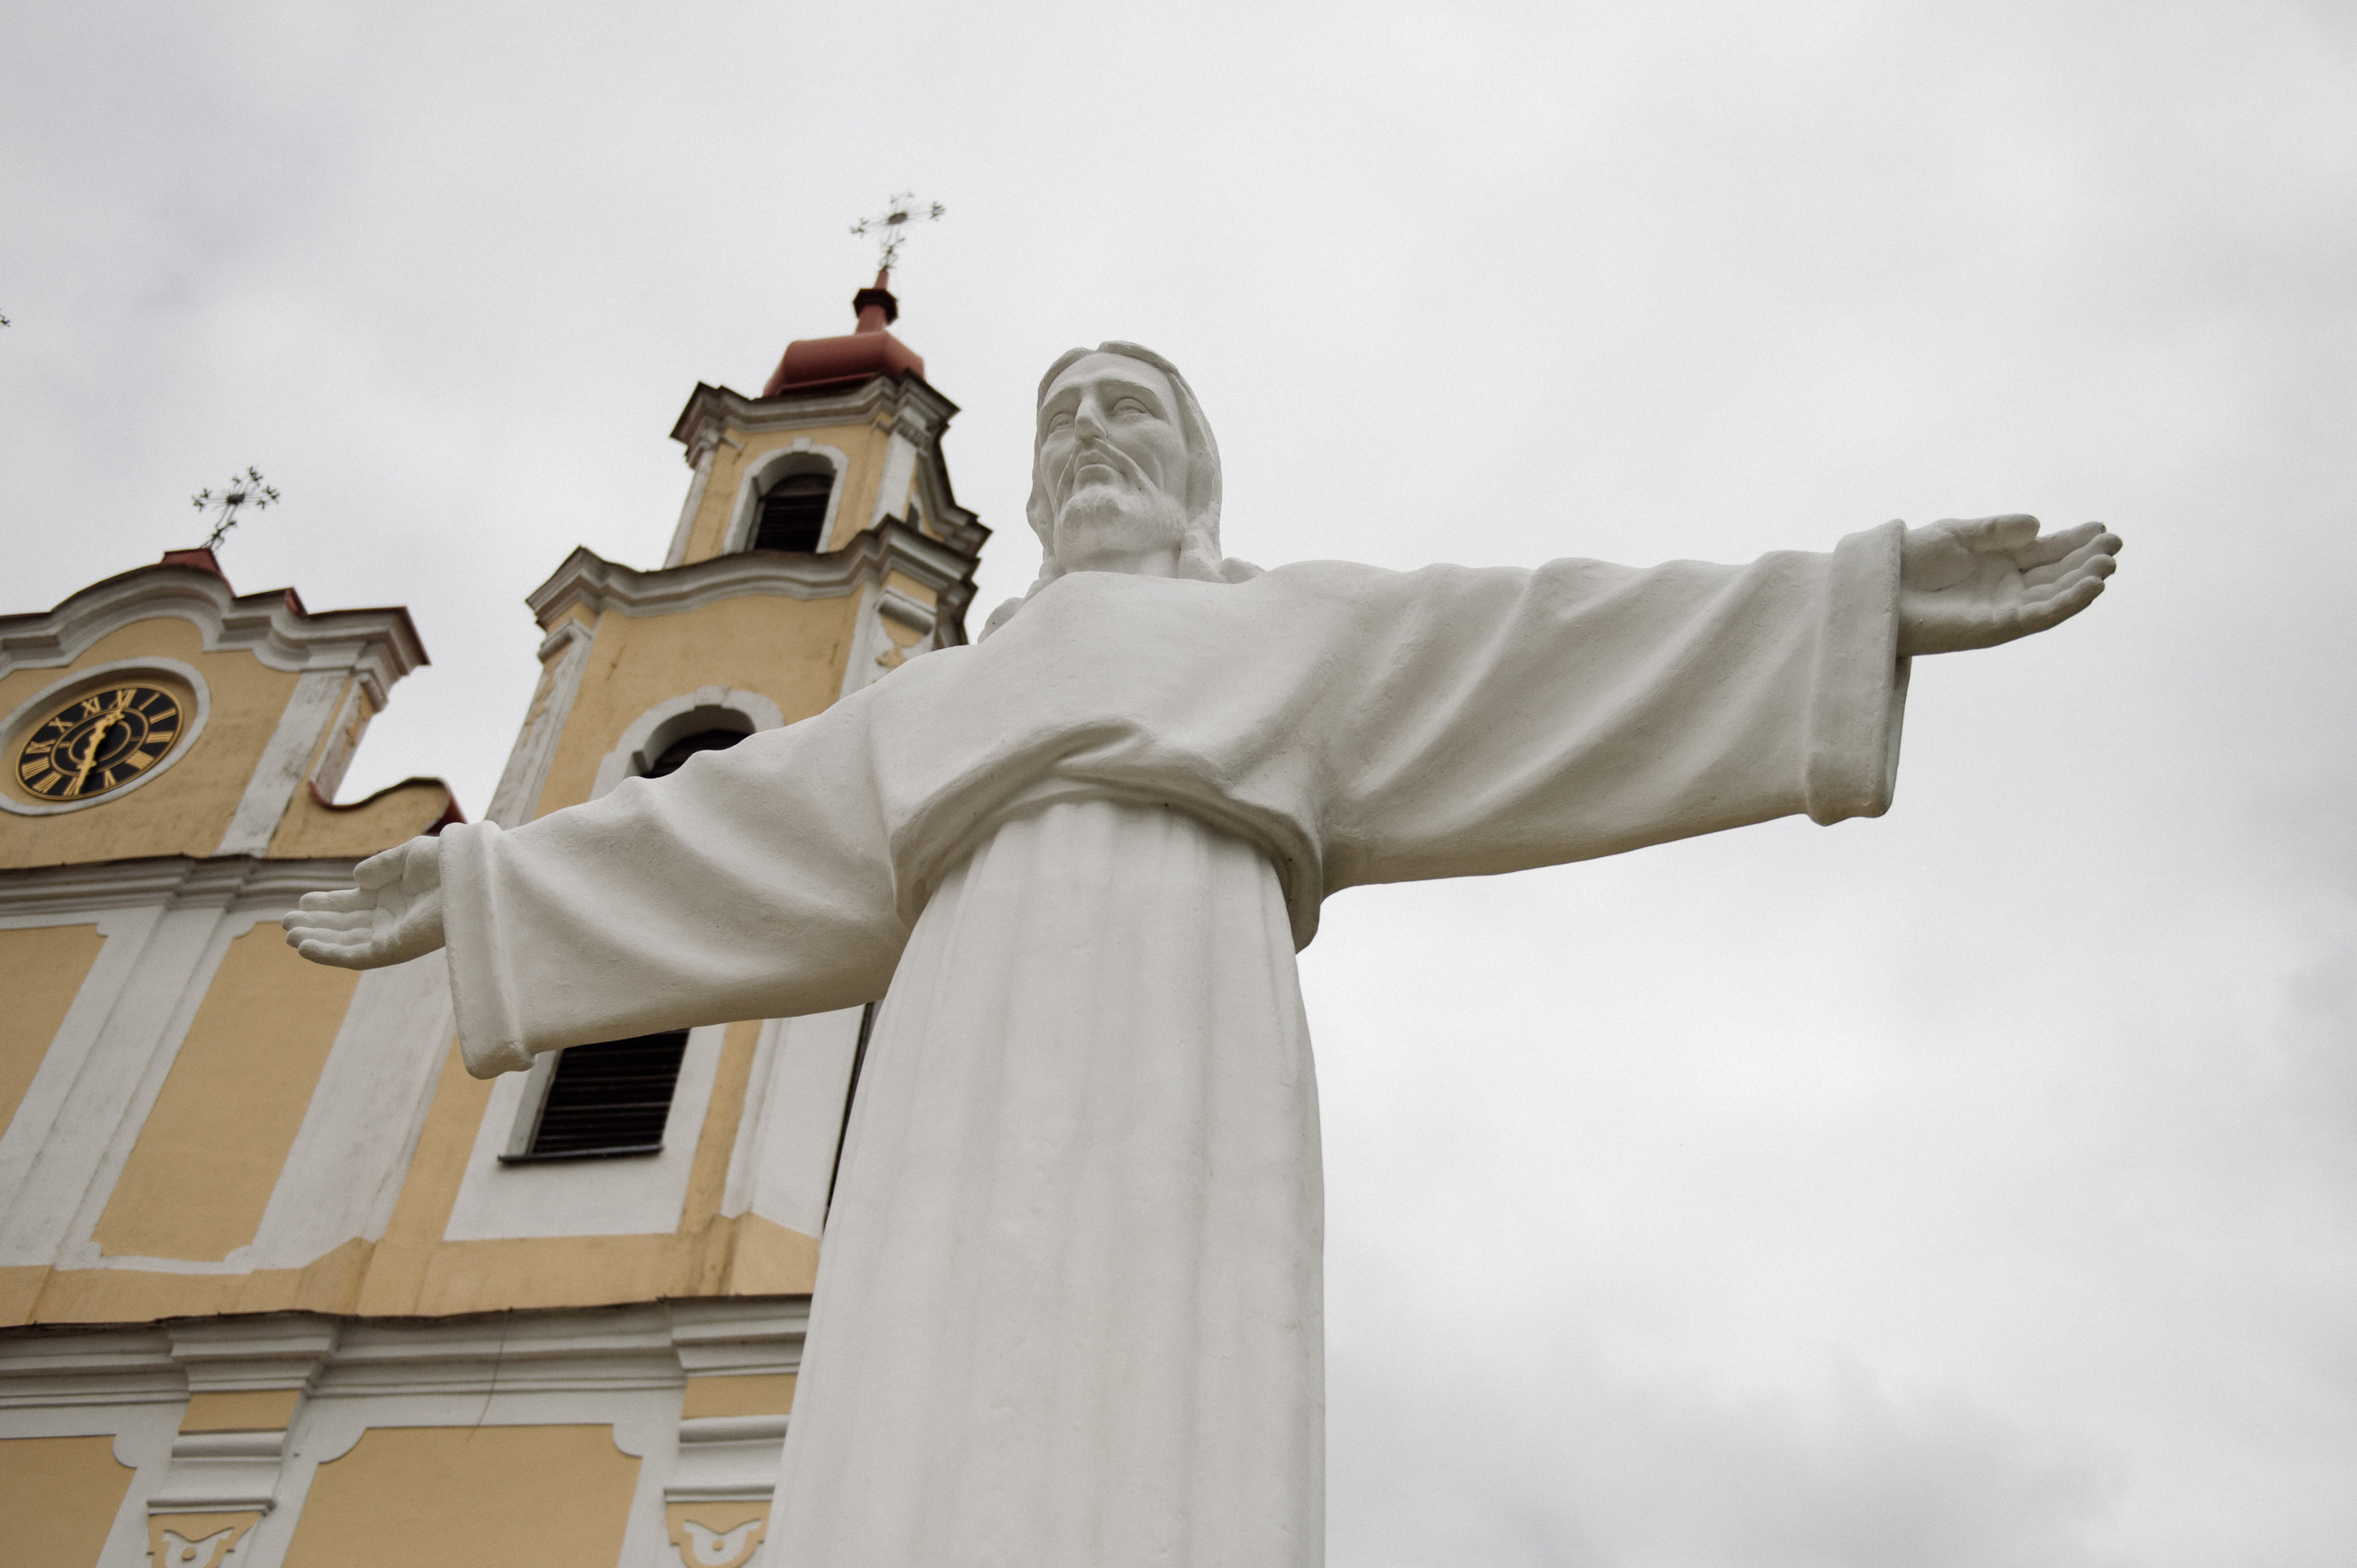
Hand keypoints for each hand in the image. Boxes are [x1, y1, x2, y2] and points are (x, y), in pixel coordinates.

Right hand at [283, 836, 446, 968]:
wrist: (471, 874)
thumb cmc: (450, 861)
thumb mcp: (407, 857)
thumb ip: (380, 867)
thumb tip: (355, 879)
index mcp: (393, 897)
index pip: (352, 905)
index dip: (326, 904)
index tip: (302, 901)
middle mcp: (391, 919)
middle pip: (344, 926)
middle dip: (315, 924)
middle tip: (286, 921)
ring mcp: (392, 936)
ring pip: (345, 943)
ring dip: (316, 940)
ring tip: (288, 934)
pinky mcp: (394, 950)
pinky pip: (355, 957)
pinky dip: (329, 954)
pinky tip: (304, 947)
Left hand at [1897, 515, 2120, 656]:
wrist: (1876, 587)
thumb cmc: (1909, 560)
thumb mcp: (1957, 533)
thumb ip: (1996, 530)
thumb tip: (2038, 525)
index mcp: (2001, 562)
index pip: (2048, 551)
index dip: (2075, 539)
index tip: (2100, 526)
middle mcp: (2007, 587)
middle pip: (2058, 574)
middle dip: (2087, 559)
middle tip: (2113, 543)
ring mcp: (2003, 608)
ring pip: (2055, 596)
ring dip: (2083, 582)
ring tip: (2107, 564)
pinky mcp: (1995, 628)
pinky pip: (2038, 618)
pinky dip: (2066, 605)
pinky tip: (2089, 588)